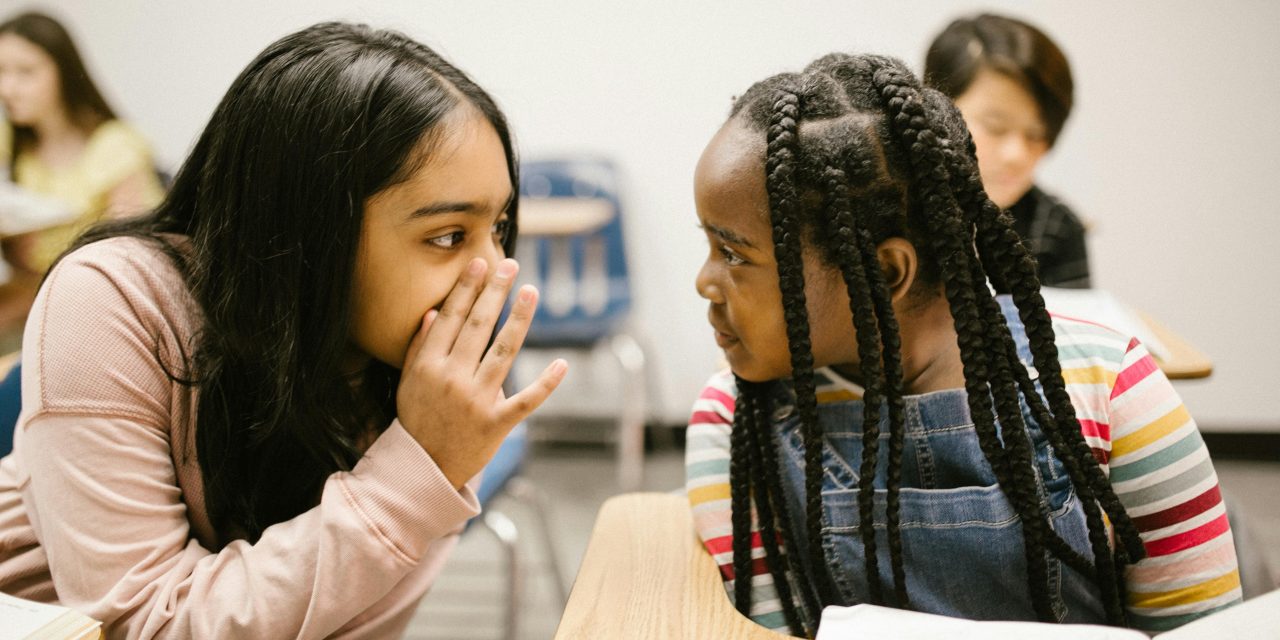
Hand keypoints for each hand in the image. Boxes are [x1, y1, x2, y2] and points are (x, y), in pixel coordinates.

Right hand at [397, 257, 567, 488]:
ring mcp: (476, 402)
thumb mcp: (408, 382)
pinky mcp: (497, 424)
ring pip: (503, 352)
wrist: (425, 469)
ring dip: (519, 319)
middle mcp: (452, 379)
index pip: (451, 318)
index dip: (466, 289)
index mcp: (428, 366)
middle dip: (495, 292)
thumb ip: (419, 347)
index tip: (479, 263)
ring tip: (531, 291)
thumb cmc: (418, 419)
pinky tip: (561, 363)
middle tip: (510, 265)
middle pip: (478, 327)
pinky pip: (526, 400)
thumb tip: (435, 312)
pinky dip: (546, 383)